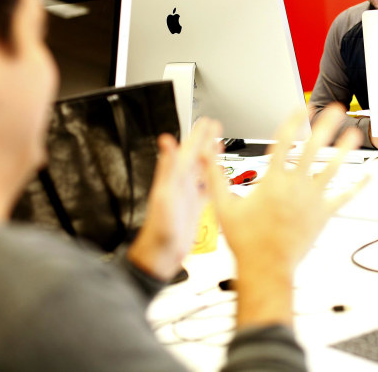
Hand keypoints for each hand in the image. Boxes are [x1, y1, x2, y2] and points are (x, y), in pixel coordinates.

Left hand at [127, 118, 221, 280]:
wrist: (160, 255)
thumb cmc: (159, 229)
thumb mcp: (164, 195)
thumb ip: (166, 167)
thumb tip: (165, 141)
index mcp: (175, 178)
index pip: (189, 150)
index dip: (199, 135)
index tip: (207, 121)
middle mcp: (181, 184)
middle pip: (196, 156)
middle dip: (205, 140)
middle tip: (215, 125)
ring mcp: (188, 195)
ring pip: (202, 170)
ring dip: (210, 157)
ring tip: (218, 144)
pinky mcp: (194, 208)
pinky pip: (206, 189)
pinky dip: (212, 180)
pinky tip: (216, 176)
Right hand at [205, 104, 366, 326]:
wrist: (265, 268)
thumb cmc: (246, 241)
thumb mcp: (223, 205)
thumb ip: (214, 176)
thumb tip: (205, 155)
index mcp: (272, 180)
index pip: (284, 142)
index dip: (294, 121)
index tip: (302, 108)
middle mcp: (295, 186)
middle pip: (313, 148)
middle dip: (325, 125)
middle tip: (335, 109)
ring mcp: (312, 200)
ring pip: (332, 168)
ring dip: (344, 149)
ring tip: (354, 132)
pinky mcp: (323, 215)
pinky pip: (343, 198)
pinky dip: (356, 187)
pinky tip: (367, 177)